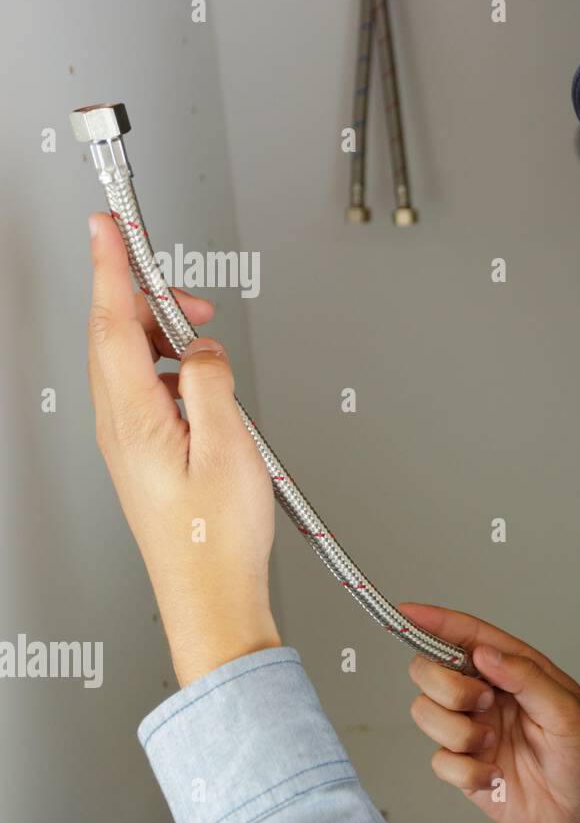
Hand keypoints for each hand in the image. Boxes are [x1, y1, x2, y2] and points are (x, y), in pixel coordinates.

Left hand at [85, 211, 279, 687]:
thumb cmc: (216, 538)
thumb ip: (212, 383)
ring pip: (131, 363)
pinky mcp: (142, 454)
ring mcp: (127, 441)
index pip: (112, 323)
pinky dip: (172, 370)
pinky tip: (203, 385)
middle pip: (116, 336)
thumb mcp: (228, 448)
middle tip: (190, 296)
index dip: (110, 268)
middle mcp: (119, 426)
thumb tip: (204, 350)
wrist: (211, 595)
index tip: (106, 227)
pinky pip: (146, 391)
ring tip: (206, 341)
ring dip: (164, 338)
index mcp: (133, 417)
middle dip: (147, 300)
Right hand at [399, 601, 579, 822]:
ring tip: (493, 744)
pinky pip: (438, 760)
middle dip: (448, 687)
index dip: (434, 622)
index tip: (406, 612)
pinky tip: (496, 775)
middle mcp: (486, 695)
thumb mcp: (566, 710)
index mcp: (513, 670)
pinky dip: (465, 771)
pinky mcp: (464, 765)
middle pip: (431, 670)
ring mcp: (472, 729)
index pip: (467, 636)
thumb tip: (485, 653)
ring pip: (425, 712)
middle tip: (483, 704)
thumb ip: (526, 677)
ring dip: (458, 732)